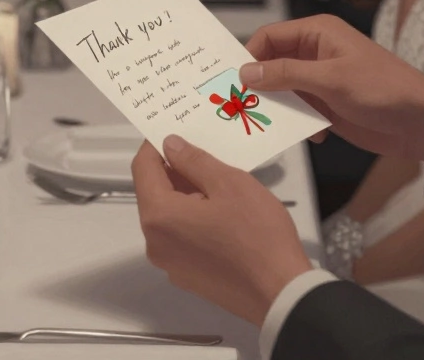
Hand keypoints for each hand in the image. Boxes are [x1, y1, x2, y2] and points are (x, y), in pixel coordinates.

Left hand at [132, 137, 313, 325]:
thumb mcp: (229, 183)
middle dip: (174, 171)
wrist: (281, 292)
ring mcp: (170, 265)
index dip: (155, 145)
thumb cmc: (257, 234)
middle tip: (204, 153)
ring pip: (170, 218)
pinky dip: (194, 220)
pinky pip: (182, 239)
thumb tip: (170, 145)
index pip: (142, 169)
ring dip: (186, 196)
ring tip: (220, 184)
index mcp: (159, 216)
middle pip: (154, 195)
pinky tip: (223, 215)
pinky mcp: (188, 278)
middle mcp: (155, 243)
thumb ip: (194, 160)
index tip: (173, 130)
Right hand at [242, 15, 423, 163]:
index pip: (270, 36)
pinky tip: (313, 135)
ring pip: (283, 91)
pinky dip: (298, 123)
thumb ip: (287, 74)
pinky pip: (299, 111)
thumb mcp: (331, 79)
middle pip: (272, 64)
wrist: (420, 123)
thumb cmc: (385, 90)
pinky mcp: (327, 105)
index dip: (250, 55)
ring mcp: (321, 80)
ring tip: (272, 124)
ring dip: (279, 108)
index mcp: (318, 33)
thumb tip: (248, 71)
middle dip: (260, 85)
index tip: (233, 80)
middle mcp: (317, 53)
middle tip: (241, 104)